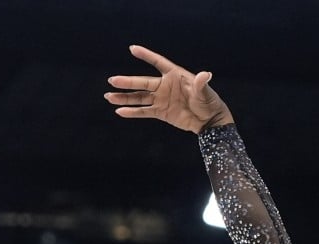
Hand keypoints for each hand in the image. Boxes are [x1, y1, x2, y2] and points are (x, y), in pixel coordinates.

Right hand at [104, 45, 233, 133]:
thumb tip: (206, 74)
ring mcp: (161, 99)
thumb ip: (201, 84)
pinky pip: (144, 111)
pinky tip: (120, 111)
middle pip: (143, 82)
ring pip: (139, 97)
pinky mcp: (161, 112)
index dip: (146, 56)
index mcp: (175, 76)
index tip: (133, 49)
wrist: (209, 120)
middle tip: (112, 80)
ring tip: (109, 96)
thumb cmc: (209, 102)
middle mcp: (165, 86)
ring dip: (124, 97)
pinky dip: (132, 112)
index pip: (158, 63)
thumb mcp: (204, 93)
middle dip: (127, 82)